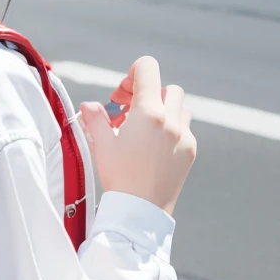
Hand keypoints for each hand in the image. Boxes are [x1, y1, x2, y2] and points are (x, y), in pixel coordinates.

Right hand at [78, 57, 195, 215]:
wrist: (140, 209)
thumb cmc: (119, 177)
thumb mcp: (101, 145)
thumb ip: (96, 119)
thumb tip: (89, 106)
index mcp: (148, 113)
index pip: (147, 69)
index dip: (133, 73)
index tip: (124, 93)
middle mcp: (171, 120)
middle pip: (166, 87)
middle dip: (148, 94)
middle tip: (130, 112)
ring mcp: (184, 135)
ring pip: (180, 106)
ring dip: (164, 110)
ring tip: (145, 128)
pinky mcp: (190, 151)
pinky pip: (185, 128)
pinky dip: (172, 129)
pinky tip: (155, 146)